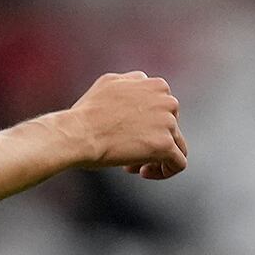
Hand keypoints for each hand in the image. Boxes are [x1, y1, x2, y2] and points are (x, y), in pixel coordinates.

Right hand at [68, 71, 186, 178]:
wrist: (76, 133)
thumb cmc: (86, 114)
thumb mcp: (109, 83)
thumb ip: (131, 81)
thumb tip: (141, 82)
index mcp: (156, 85)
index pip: (164, 108)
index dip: (147, 123)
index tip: (129, 133)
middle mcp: (166, 100)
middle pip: (171, 127)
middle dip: (151, 139)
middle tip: (128, 151)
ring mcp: (168, 123)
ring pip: (176, 146)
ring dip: (155, 157)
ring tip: (133, 165)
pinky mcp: (165, 146)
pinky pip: (178, 164)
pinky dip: (165, 171)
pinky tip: (142, 172)